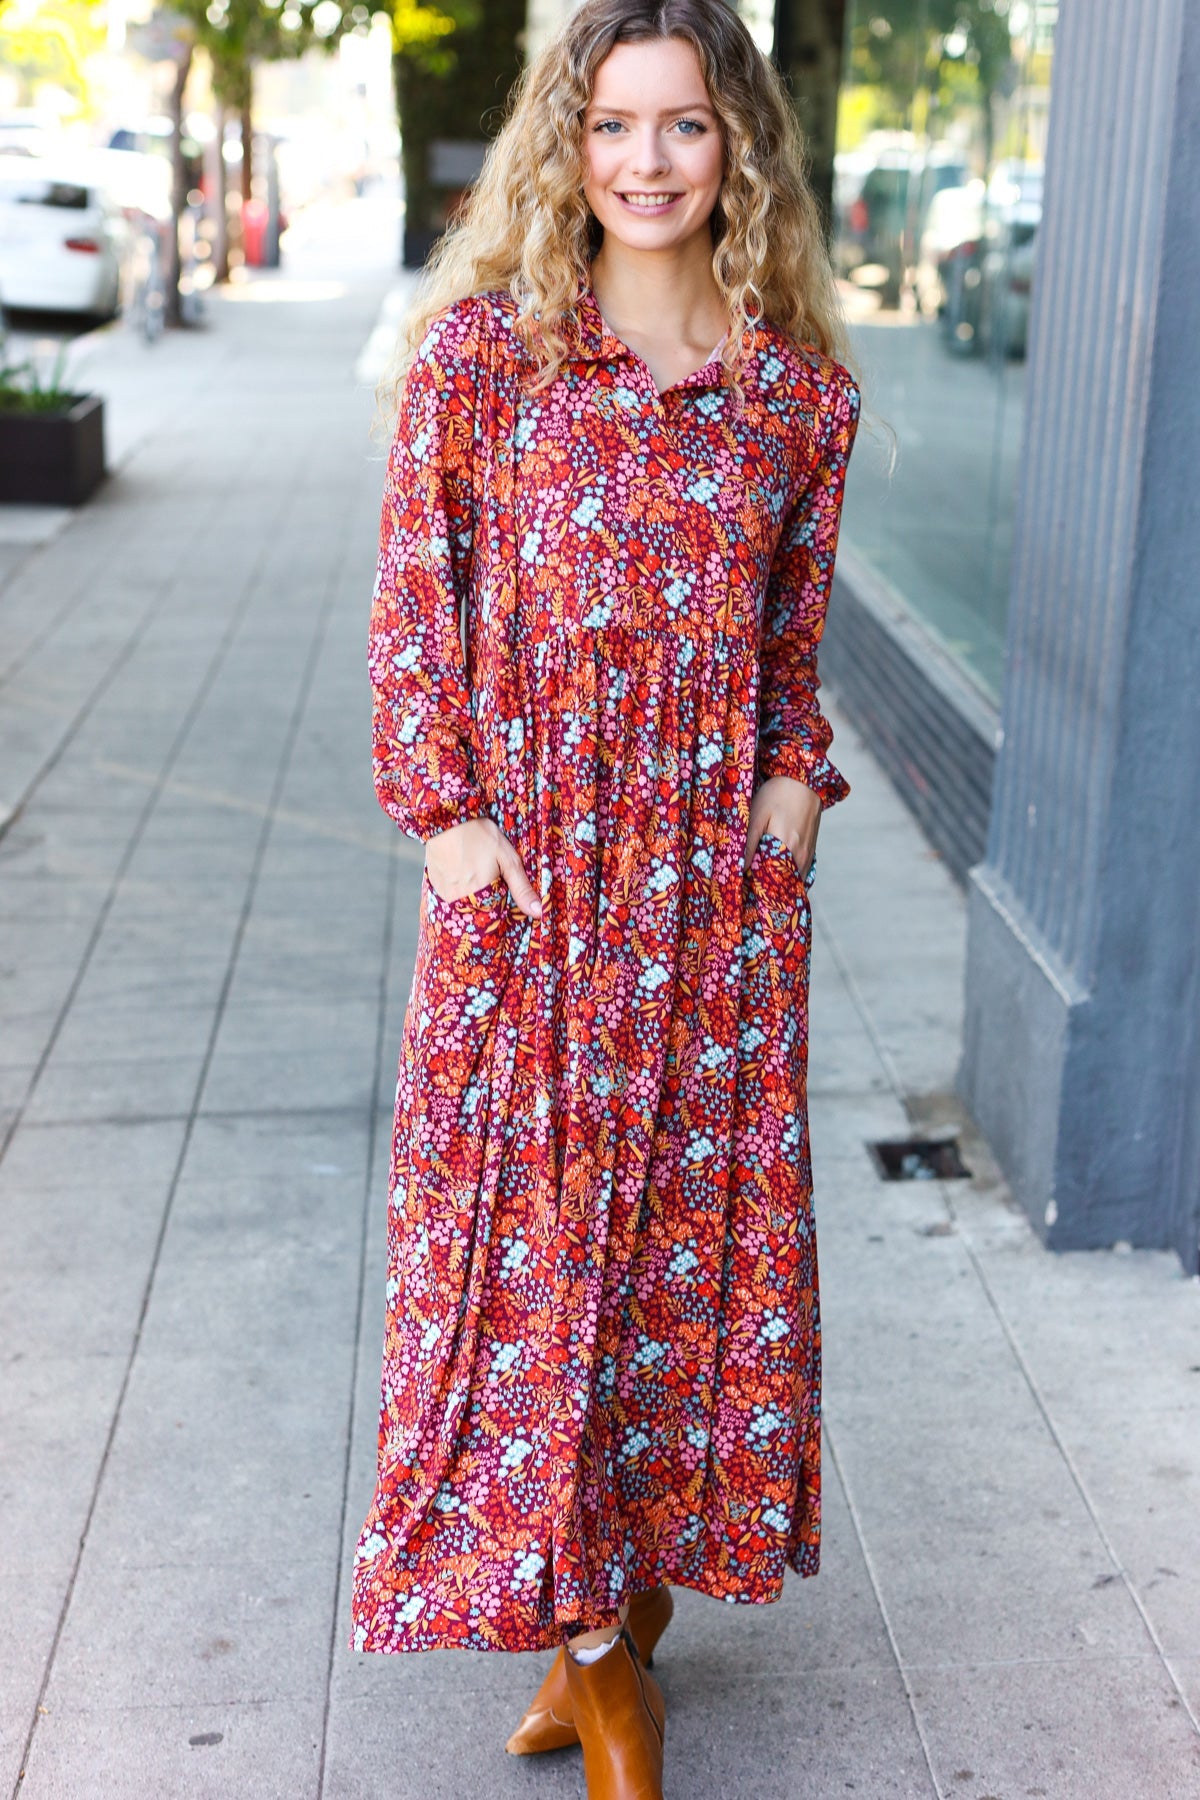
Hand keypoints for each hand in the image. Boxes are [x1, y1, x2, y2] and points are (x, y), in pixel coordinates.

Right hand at [424, 817, 541, 918]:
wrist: (448, 819)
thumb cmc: (480, 835)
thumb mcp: (508, 859)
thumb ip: (522, 888)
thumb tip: (538, 912)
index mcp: (482, 896)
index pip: (495, 915)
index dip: (501, 902)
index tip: (501, 886)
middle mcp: (461, 899)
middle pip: (478, 910)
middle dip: (486, 898)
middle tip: (485, 872)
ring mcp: (445, 894)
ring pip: (463, 904)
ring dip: (471, 894)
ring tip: (472, 869)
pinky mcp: (435, 886)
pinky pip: (449, 896)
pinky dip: (456, 888)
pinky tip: (460, 870)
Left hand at [744, 775, 820, 876]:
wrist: (803, 781)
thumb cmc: (777, 794)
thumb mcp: (757, 815)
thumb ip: (749, 843)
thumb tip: (742, 868)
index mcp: (784, 846)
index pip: (769, 878)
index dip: (756, 884)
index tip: (744, 884)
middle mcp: (800, 854)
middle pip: (782, 881)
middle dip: (767, 886)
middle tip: (751, 883)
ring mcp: (808, 854)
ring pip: (792, 878)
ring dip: (779, 881)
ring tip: (762, 878)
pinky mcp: (812, 850)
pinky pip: (800, 871)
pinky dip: (789, 875)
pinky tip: (777, 871)